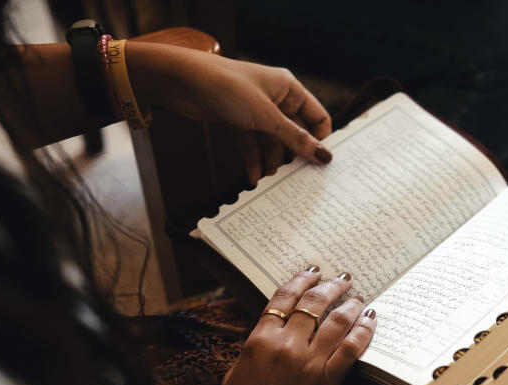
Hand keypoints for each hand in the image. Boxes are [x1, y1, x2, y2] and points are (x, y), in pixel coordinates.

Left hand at [127, 42, 332, 179]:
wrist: (182, 81)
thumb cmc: (226, 87)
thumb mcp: (266, 116)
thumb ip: (295, 139)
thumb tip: (325, 156)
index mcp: (290, 89)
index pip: (317, 118)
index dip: (320, 140)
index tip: (320, 164)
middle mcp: (277, 99)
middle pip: (296, 133)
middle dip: (294, 155)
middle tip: (297, 177)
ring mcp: (257, 111)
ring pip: (273, 142)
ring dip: (272, 161)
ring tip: (270, 179)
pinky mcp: (239, 121)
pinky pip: (253, 144)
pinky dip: (254, 160)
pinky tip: (253, 176)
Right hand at [196, 267, 375, 384]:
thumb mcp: (235, 375)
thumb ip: (255, 349)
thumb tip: (272, 333)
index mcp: (257, 341)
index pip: (282, 299)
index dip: (300, 281)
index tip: (312, 272)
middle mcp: (285, 346)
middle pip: (313, 304)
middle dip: (330, 286)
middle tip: (343, 278)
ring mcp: (309, 364)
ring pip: (336, 320)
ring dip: (351, 303)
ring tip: (359, 295)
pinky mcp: (328, 383)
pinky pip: (352, 348)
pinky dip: (363, 330)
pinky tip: (370, 320)